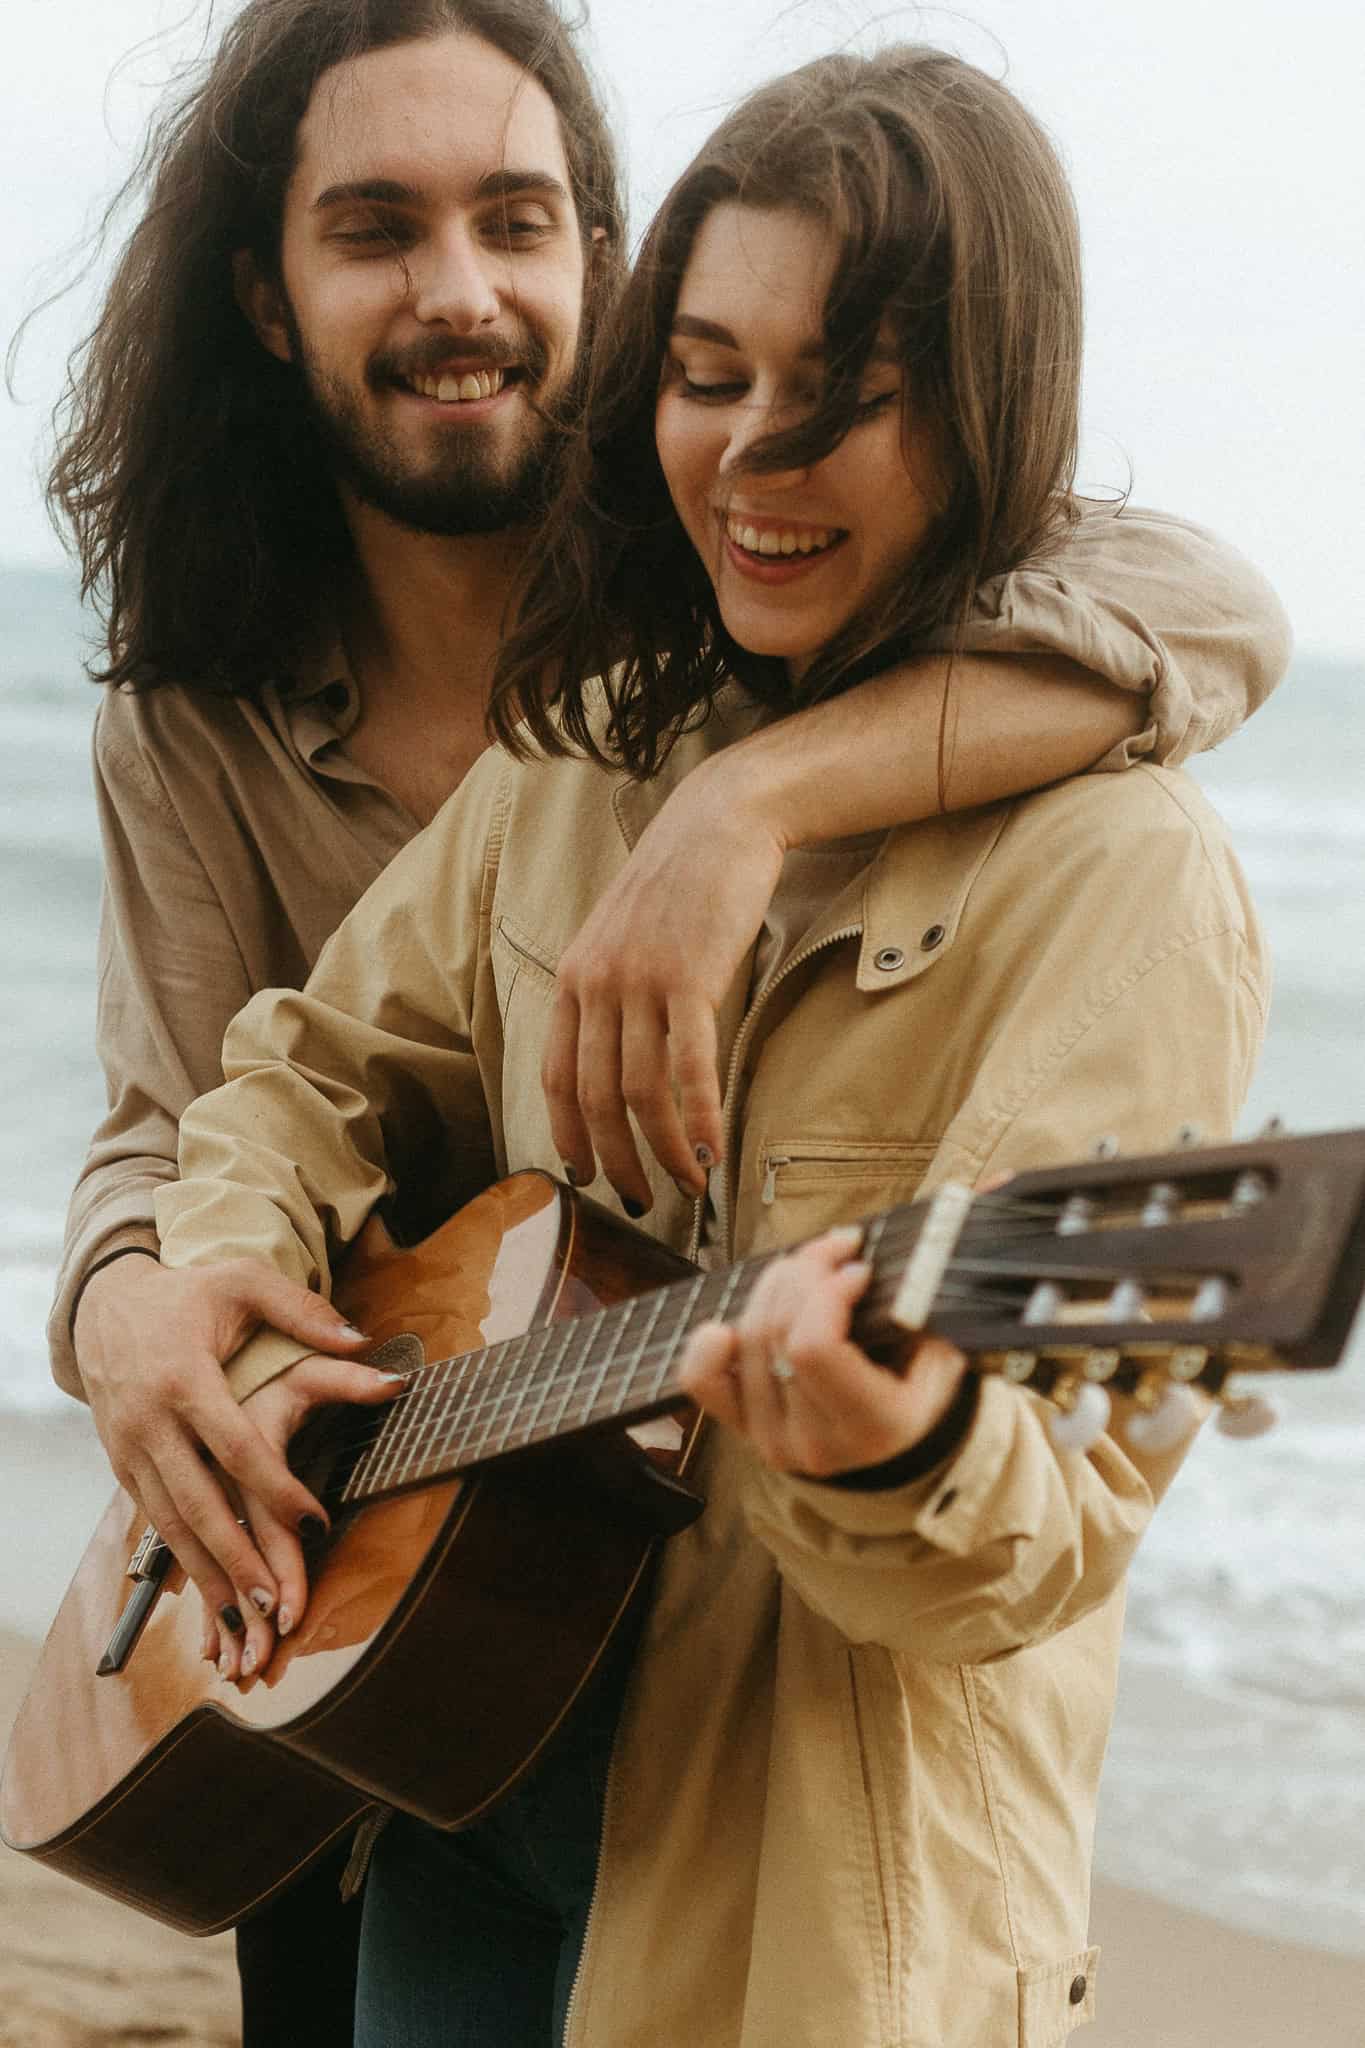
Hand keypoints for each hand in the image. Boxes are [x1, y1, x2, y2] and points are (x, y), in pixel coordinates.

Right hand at [75, 1255, 400, 1662]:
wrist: (106, 1302)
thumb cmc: (188, 1295)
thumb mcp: (245, 1284)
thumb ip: (305, 1312)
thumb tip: (363, 1339)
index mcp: (185, 1379)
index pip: (238, 1448)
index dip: (278, 1489)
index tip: (317, 1523)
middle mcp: (151, 1421)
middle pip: (198, 1502)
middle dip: (237, 1557)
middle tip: (274, 1601)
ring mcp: (129, 1447)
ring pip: (169, 1523)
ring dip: (206, 1573)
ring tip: (241, 1617)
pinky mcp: (120, 1462)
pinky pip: (152, 1518)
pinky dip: (180, 1558)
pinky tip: (207, 1588)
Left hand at [542, 750, 784, 1210]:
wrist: (720, 821)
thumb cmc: (679, 883)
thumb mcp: (622, 936)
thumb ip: (611, 992)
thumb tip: (620, 1059)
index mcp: (573, 977)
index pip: (554, 1076)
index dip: (569, 1135)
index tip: (586, 1175)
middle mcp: (596, 983)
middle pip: (594, 1097)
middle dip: (617, 1162)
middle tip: (642, 1201)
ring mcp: (640, 980)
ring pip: (640, 1091)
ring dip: (664, 1151)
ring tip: (688, 1186)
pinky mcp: (690, 977)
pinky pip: (688, 1067)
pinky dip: (698, 1119)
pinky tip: (710, 1152)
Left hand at [679, 1227, 968, 1477]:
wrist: (900, 1446)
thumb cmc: (928, 1378)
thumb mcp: (951, 1336)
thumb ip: (962, 1266)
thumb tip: (999, 1182)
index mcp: (877, 1425)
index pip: (815, 1348)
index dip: (828, 1292)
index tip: (859, 1267)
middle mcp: (821, 1443)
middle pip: (778, 1332)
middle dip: (804, 1271)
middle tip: (835, 1247)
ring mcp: (777, 1441)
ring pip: (747, 1339)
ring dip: (772, 1286)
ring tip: (806, 1267)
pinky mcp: (745, 1431)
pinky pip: (702, 1381)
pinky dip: (709, 1340)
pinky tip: (733, 1317)